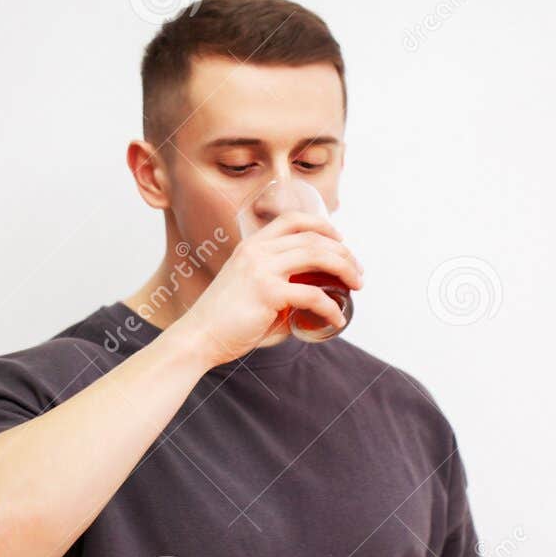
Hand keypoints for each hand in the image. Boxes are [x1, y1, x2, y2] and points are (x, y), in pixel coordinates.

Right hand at [171, 211, 363, 366]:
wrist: (198, 337)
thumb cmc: (224, 319)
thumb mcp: (251, 289)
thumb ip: (278, 285)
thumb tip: (311, 299)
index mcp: (252, 245)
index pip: (293, 219)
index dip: (322, 225)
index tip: (340, 241)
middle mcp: (257, 250)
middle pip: (313, 237)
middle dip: (344, 253)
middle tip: (357, 272)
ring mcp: (261, 269)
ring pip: (318, 257)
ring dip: (345, 270)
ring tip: (356, 285)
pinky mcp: (267, 292)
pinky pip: (312, 295)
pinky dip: (330, 307)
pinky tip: (337, 318)